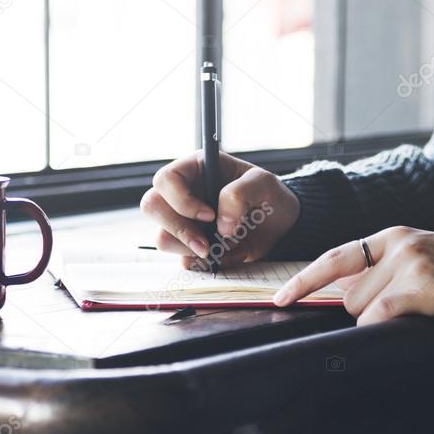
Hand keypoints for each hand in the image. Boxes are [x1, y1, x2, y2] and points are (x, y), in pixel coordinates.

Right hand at [140, 150, 299, 266]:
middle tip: (207, 243)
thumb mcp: (264, 184)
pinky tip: (226, 254)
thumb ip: (240, 194)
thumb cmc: (269, 196)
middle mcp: (181, 194)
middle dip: (179, 229)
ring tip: (223, 247)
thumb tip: (220, 224)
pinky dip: (204, 263)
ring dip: (191, 249)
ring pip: (163, 238)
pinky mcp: (189, 246)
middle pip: (152, 208)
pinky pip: (182, 259)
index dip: (181, 200)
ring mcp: (182, 222)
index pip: (166, 180)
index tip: (209, 215)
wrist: (280, 225)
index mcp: (194, 169)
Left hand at [273, 226, 433, 325]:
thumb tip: (341, 295)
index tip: (279, 298)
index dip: (304, 280)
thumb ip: (382, 269)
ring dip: (382, 321)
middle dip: (367, 310)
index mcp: (393, 237)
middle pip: (349, 296)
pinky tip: (411, 323)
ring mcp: (413, 266)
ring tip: (419, 310)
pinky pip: (380, 318)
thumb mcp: (419, 258)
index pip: (335, 257)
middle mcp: (399, 246)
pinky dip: (382, 329)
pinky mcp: (427, 289)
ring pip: (363, 311)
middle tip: (406, 307)